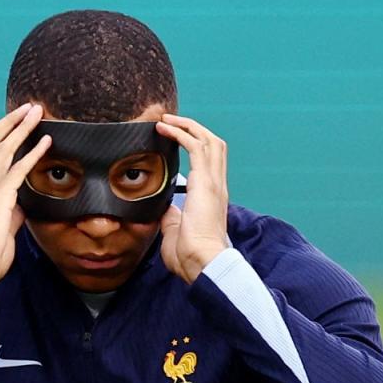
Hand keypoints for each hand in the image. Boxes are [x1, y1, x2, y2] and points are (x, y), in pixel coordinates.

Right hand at [0, 103, 50, 300]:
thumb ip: (9, 214)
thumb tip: (21, 206)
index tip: (12, 123)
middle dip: (9, 121)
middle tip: (27, 107)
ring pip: (3, 148)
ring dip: (21, 127)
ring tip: (36, 112)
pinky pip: (18, 169)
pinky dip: (33, 152)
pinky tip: (46, 141)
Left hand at [156, 113, 230, 283]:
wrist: (202, 263)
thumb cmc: (190, 257)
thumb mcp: (176, 233)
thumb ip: (172, 218)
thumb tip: (165, 210)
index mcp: (212, 198)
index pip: (209, 162)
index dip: (195, 145)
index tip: (175, 138)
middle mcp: (217, 186)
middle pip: (213, 145)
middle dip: (193, 128)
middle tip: (170, 121)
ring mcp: (214, 183)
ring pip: (208, 140)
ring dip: (187, 126)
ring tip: (166, 119)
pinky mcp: (206, 182)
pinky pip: (196, 147)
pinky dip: (181, 133)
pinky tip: (165, 128)